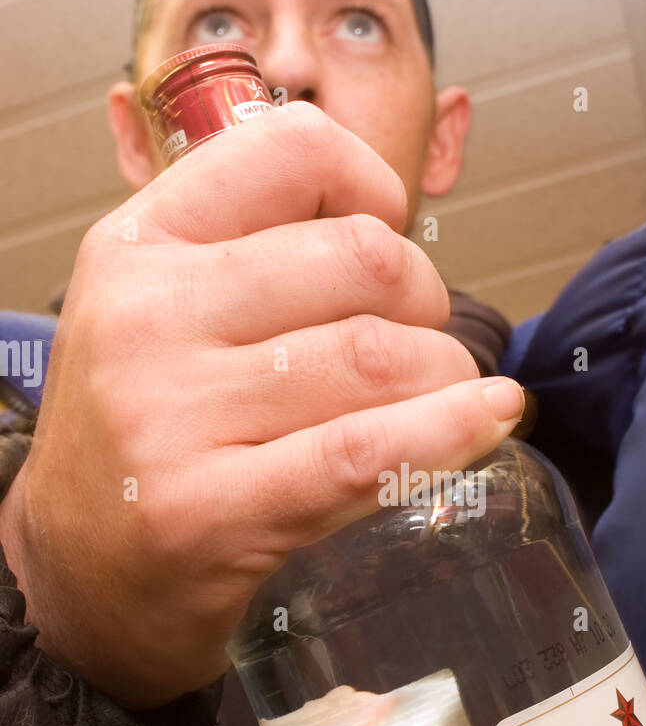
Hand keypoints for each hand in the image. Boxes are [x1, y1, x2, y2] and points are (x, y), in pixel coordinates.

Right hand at [0, 102, 523, 706]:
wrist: (76, 577)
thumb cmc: (142, 439)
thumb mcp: (159, 312)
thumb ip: (249, 253)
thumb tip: (395, 230)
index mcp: (138, 246)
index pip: (290, 149)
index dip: (372, 184)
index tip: (388, 233)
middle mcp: (147, 318)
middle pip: (362, 258)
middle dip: (426, 299)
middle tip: (418, 343)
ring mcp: (173, 417)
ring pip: (380, 357)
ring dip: (444, 377)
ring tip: (439, 398)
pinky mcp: (210, 512)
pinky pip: (368, 452)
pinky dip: (452, 431)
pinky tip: (490, 418)